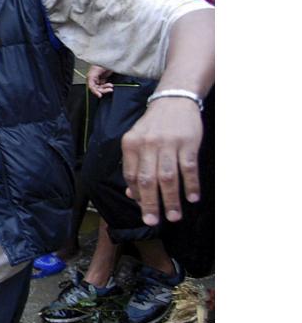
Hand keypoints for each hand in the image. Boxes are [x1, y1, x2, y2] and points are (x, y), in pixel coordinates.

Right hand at [86, 65, 113, 97]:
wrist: (110, 59)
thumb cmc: (102, 62)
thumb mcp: (96, 71)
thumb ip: (92, 78)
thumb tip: (91, 87)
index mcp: (90, 76)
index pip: (91, 87)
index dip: (95, 92)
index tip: (100, 95)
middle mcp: (93, 79)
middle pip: (96, 89)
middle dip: (103, 90)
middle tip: (109, 89)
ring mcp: (98, 79)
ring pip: (100, 88)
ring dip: (106, 88)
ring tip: (111, 86)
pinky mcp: (103, 78)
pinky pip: (104, 85)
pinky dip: (107, 86)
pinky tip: (110, 85)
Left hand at [120, 97, 202, 226]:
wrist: (174, 100)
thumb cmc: (153, 126)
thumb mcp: (137, 141)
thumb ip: (134, 166)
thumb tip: (131, 195)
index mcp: (130, 144)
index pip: (131, 176)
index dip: (137, 195)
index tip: (144, 210)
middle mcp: (147, 144)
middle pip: (147, 180)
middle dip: (150, 203)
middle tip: (153, 222)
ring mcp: (168, 143)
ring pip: (168, 177)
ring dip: (171, 199)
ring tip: (174, 217)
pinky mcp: (187, 142)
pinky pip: (188, 168)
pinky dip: (191, 185)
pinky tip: (192, 198)